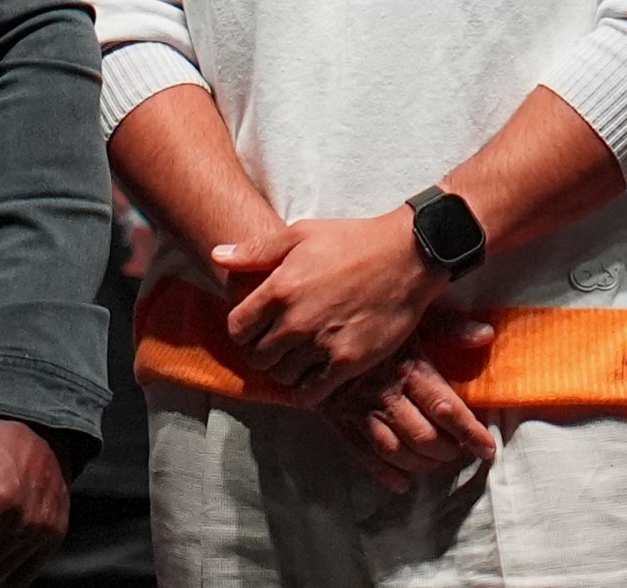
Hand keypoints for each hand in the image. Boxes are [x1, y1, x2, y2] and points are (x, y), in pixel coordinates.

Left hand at [216, 209, 447, 404]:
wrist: (409, 256)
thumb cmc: (354, 241)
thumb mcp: (301, 234)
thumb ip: (256, 250)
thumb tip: (218, 256)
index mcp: (279, 288)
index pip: (237, 328)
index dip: (243, 331)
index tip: (256, 329)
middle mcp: (296, 320)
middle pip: (258, 357)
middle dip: (263, 352)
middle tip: (278, 345)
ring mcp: (322, 343)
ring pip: (283, 377)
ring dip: (287, 370)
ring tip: (300, 358)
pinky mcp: (349, 362)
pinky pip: (312, 392)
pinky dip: (308, 389)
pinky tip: (317, 374)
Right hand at [318, 315, 500, 492]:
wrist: (312, 324)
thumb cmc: (369, 317)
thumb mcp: (410, 314)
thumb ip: (449, 327)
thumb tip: (485, 335)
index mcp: (408, 367)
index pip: (447, 409)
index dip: (471, 433)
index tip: (487, 448)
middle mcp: (386, 393)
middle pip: (424, 437)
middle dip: (448, 451)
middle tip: (458, 450)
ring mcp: (361, 409)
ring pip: (396, 450)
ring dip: (421, 463)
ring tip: (435, 461)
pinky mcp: (339, 419)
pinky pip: (363, 455)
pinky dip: (384, 474)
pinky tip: (402, 482)